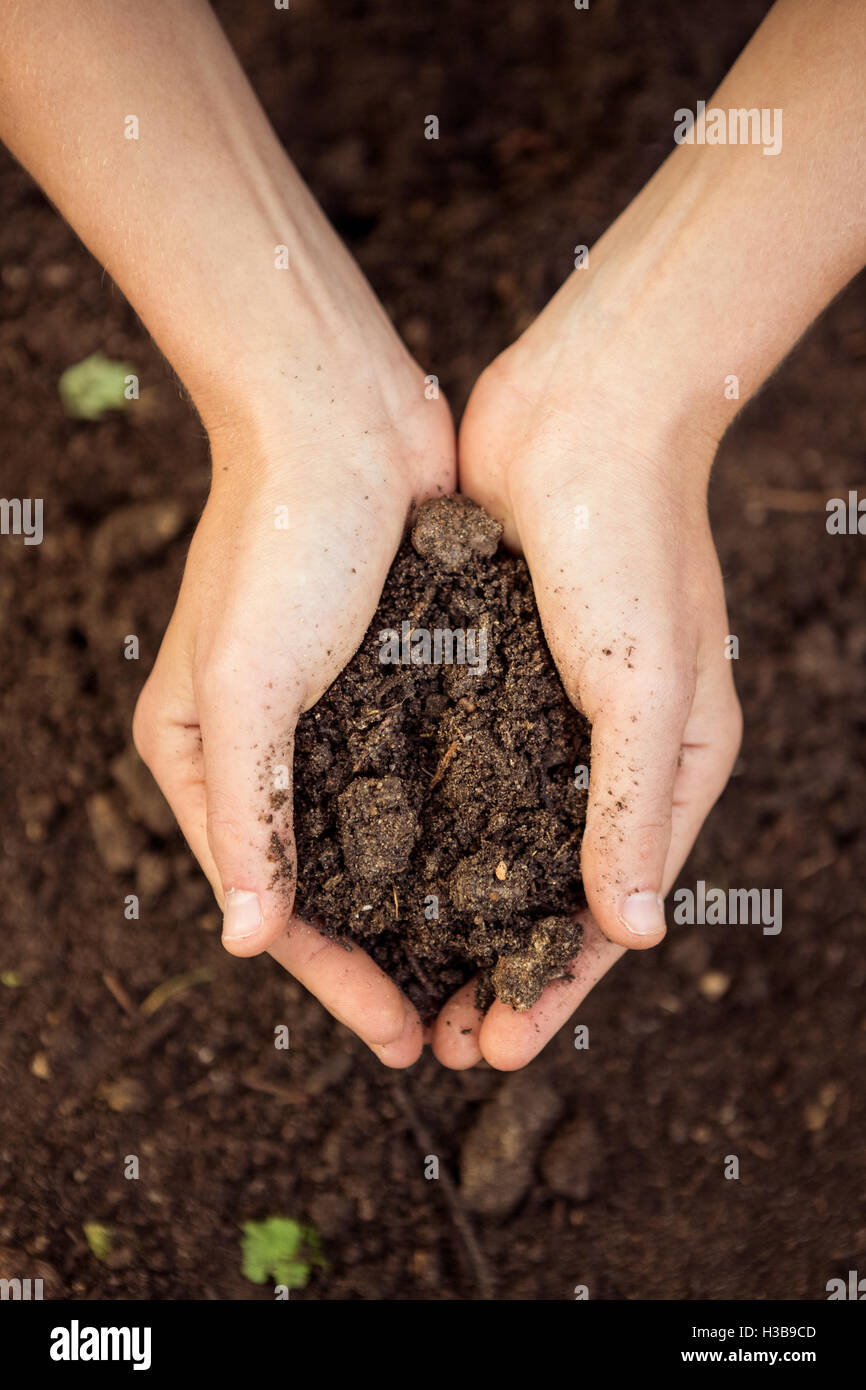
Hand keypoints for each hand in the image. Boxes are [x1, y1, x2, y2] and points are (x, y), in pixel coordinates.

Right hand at [134, 345, 454, 1067]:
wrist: (344, 421)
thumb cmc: (277, 542)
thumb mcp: (245, 680)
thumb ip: (245, 813)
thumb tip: (248, 943)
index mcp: (200, 755)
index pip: (267, 900)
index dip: (331, 979)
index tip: (398, 1038)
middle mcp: (259, 750)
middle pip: (322, 887)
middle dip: (378, 964)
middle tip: (446, 1034)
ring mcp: (327, 719)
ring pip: (376, 845)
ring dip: (420, 911)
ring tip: (479, 972)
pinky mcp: (388, 686)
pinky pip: (417, 782)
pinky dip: (448, 834)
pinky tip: (497, 875)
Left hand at [432, 317, 741, 1069]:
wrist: (584, 410)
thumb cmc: (633, 543)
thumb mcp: (647, 686)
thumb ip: (633, 809)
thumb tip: (631, 937)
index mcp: (670, 769)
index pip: (610, 911)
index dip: (554, 990)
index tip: (492, 1052)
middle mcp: (610, 754)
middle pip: (548, 893)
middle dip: (497, 972)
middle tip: (435, 1043)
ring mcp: (547, 715)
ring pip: (496, 843)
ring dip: (453, 913)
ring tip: (397, 977)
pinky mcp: (490, 673)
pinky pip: (458, 772)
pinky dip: (428, 828)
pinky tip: (375, 868)